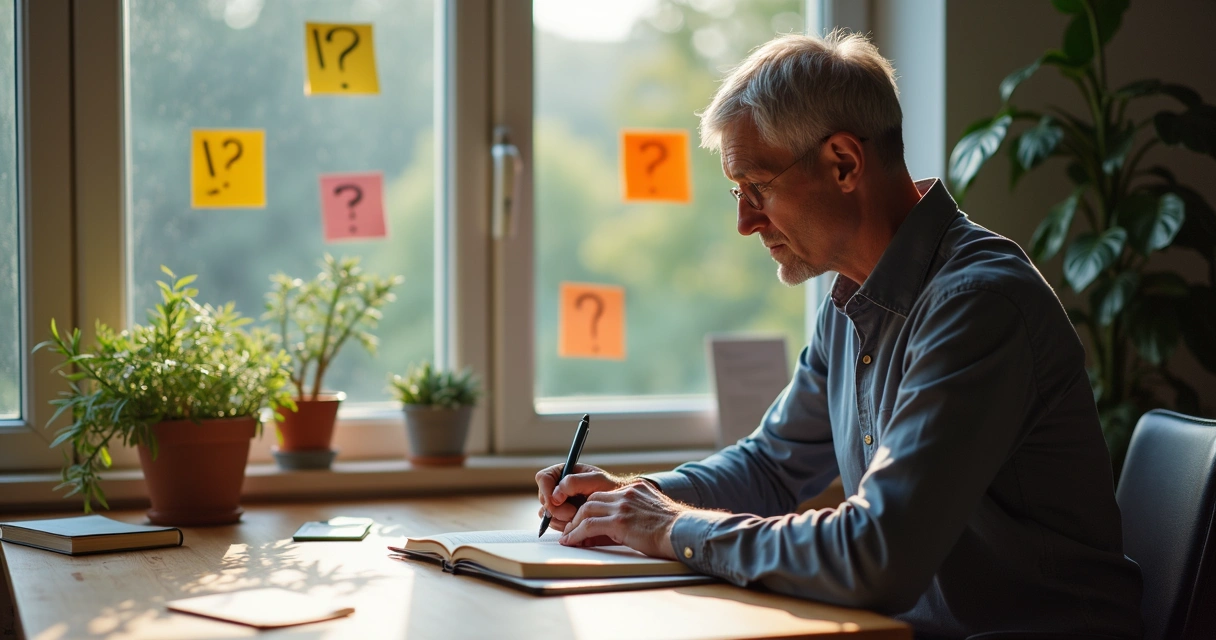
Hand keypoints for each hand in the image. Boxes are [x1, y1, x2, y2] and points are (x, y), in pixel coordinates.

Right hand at [535, 463, 629, 533]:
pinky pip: (553, 524)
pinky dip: (564, 527)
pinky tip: (577, 523)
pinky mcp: (562, 518)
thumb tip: (555, 495)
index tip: (558, 500)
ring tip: (579, 516)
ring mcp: (559, 504)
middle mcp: (558, 488)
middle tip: (574, 512)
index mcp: (564, 472)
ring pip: (546, 514)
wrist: (619, 507)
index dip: (547, 490)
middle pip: (543, 498)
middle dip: (557, 509)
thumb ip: (574, 482)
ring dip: (561, 519)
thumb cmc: (610, 489)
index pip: (543, 478)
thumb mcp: (596, 480)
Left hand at [559, 481, 689, 559]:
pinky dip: (576, 534)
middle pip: (592, 499)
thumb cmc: (674, 529)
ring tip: (568, 537)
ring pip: (586, 510)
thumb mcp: (654, 512)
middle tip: (571, 528)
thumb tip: (622, 527)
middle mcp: (627, 493)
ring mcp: (622, 506)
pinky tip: (571, 541)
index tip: (584, 519)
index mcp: (636, 489)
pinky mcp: (619, 521)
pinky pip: (588, 526)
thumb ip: (637, 512)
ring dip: (574, 525)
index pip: (606, 494)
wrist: (684, 531)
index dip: (592, 508)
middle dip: (579, 514)